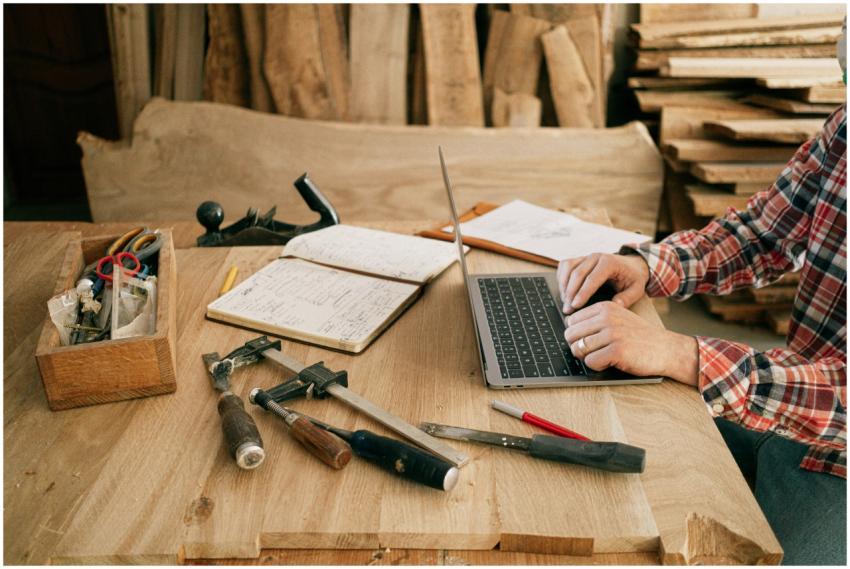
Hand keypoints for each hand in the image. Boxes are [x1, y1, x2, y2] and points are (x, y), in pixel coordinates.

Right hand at [556, 253, 649, 314]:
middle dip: (570, 293)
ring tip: (566, 302)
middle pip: (577, 274)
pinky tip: (564, 291)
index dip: (582, 293)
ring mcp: (586, 256)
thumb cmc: (633, 278)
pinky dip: (561, 277)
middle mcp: (596, 257)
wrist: (632, 265)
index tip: (575, 306)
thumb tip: (615, 305)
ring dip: (564, 286)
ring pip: (568, 268)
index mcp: (609, 262)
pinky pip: (565, 265)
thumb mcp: (637, 289)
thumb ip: (627, 298)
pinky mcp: (580, 259)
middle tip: (567, 309)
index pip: (592, 279)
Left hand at [564, 301, 697, 384]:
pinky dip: (597, 366)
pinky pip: (590, 362)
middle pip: (571, 335)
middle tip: (594, 352)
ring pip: (578, 349)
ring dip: (588, 357)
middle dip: (578, 347)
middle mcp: (607, 317)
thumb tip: (569, 331)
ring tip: (604, 356)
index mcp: (605, 307)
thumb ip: (596, 321)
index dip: (577, 334)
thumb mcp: (618, 319)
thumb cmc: (640, 337)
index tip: (590, 340)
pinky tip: (611, 362)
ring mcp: (612, 334)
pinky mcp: (617, 351)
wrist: (667, 349)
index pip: (571, 321)